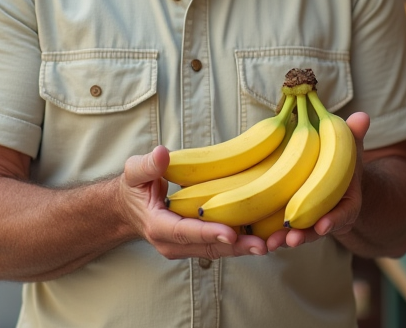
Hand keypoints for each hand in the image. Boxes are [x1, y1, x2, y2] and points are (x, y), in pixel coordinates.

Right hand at [118, 146, 270, 260]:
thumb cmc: (134, 188)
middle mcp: (174, 244)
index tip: (231, 233)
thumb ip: (147, 165)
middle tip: (266, 244)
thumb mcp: (134, 172)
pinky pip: (223, 246)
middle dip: (239, 246)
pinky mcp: (199, 245)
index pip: (186, 231)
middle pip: (210, 247)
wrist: (129, 209)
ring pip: (221, 250)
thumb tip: (162, 154)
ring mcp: (188, 248)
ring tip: (276, 242)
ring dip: (248, 247)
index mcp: (158, 227)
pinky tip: (269, 236)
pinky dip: (245, 242)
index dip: (209, 232)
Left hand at [264, 112, 370, 251]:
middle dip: (304, 235)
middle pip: (317, 229)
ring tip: (271, 243)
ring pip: (298, 233)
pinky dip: (271, 234)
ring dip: (284, 239)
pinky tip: (257, 238)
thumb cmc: (340, 163)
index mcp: (347, 203)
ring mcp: (310, 221)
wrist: (334, 181)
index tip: (324, 226)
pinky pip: (282, 230)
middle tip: (292, 240)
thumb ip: (354, 136)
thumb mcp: (349, 150)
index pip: (344, 214)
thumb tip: (361, 116)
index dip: (335, 220)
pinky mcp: (292, 220)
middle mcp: (329, 217)